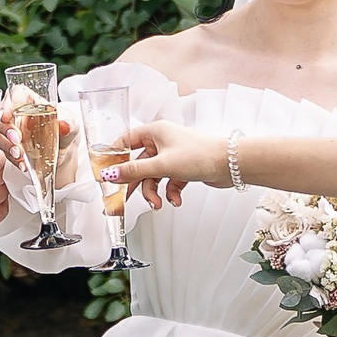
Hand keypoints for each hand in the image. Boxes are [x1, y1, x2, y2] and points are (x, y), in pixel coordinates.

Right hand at [0, 86, 72, 181]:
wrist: (63, 152)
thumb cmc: (65, 130)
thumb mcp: (71, 125)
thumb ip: (69, 123)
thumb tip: (65, 124)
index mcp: (28, 99)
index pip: (14, 94)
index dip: (7, 104)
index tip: (6, 116)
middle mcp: (13, 113)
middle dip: (4, 129)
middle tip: (17, 140)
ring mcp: (7, 132)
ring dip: (7, 148)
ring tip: (21, 158)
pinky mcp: (7, 148)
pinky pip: (0, 155)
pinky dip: (5, 163)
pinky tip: (12, 168)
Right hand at [109, 121, 227, 205]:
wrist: (230, 164)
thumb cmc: (200, 155)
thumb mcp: (161, 165)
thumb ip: (133, 171)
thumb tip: (109, 174)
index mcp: (155, 132)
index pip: (125, 141)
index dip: (114, 157)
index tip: (106, 173)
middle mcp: (163, 142)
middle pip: (138, 164)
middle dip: (134, 184)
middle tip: (123, 199)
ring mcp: (173, 156)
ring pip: (153, 176)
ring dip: (154, 192)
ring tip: (158, 204)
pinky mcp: (183, 168)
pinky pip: (168, 182)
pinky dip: (170, 193)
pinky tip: (175, 200)